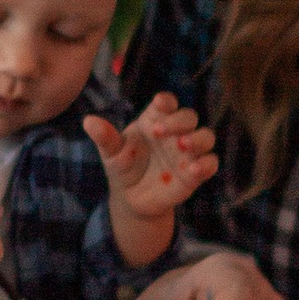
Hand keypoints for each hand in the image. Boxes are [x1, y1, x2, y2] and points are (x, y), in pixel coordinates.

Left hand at [83, 93, 219, 262]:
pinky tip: (194, 169)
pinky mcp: (196, 173)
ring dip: (198, 138)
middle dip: (178, 121)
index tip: (158, 103)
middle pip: (189, 117)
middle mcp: (176, 132)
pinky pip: (210, 164)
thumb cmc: (123, 167)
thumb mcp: (112, 154)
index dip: (165, 101)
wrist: (132, 198)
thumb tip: (88, 121)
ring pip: (206, 136)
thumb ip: (105, 138)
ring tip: (183, 145)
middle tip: (159, 131)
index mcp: (155, 120)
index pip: (166, 103)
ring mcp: (188, 152)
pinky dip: (206, 165)